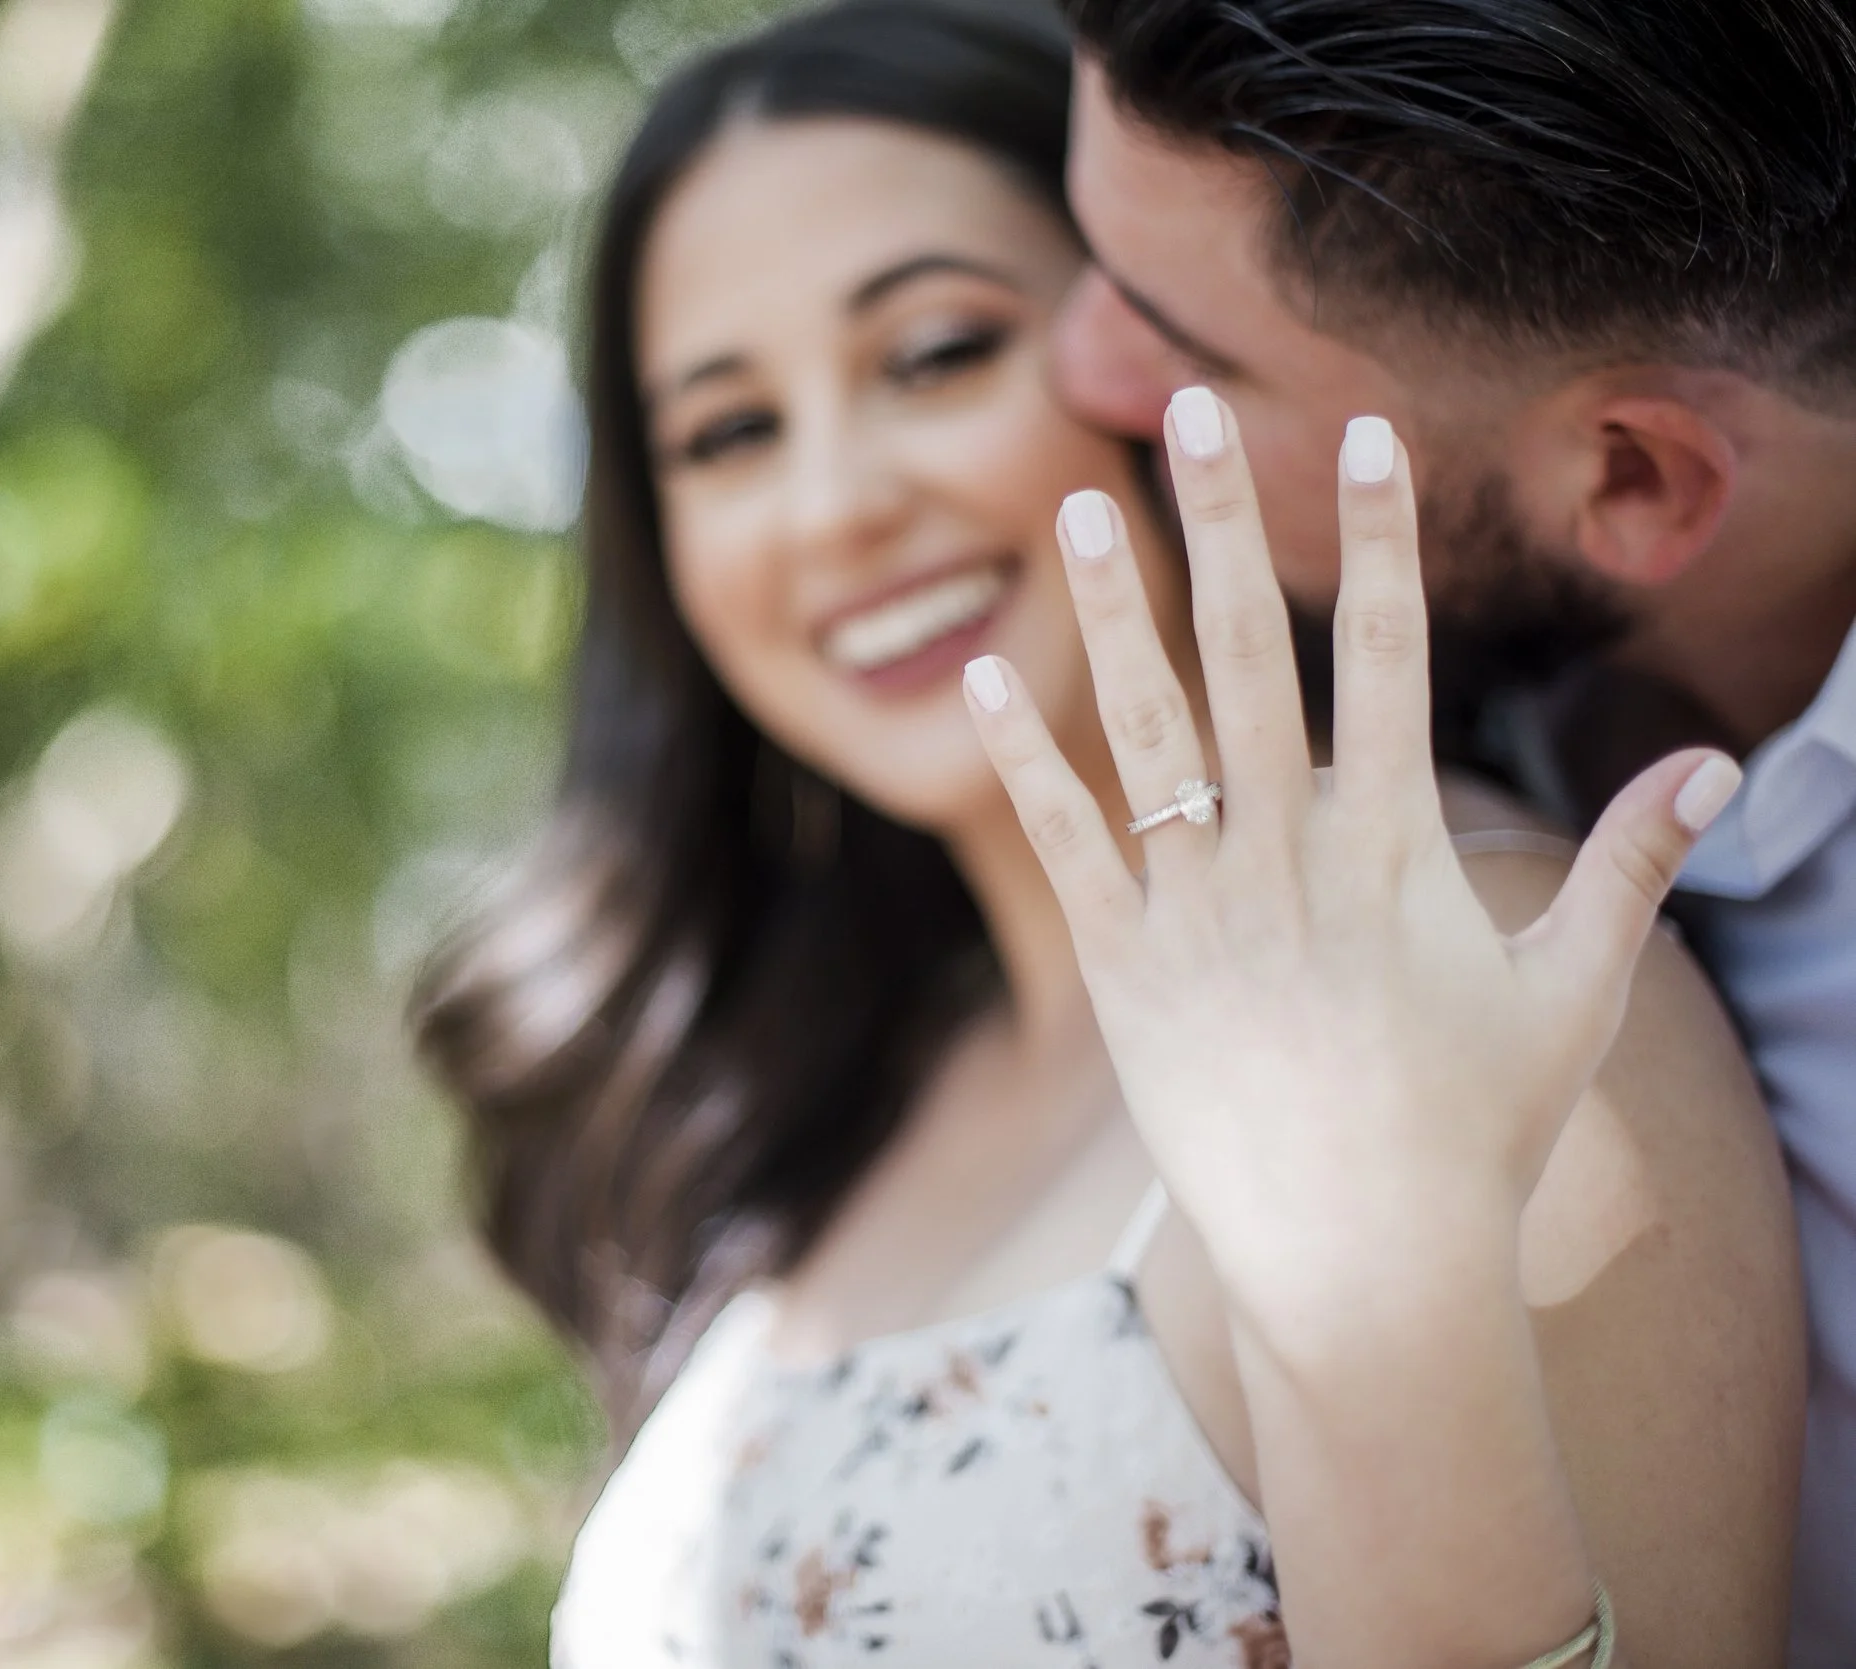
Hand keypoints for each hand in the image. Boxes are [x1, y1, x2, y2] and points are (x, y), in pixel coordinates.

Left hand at [961, 389, 1741, 1322]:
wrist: (1366, 1263)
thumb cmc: (1478, 1131)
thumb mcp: (1573, 996)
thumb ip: (1631, 869)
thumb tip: (1716, 767)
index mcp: (1395, 847)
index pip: (1386, 656)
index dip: (1373, 538)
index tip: (1358, 434)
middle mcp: (1288, 858)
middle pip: (1250, 659)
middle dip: (1223, 525)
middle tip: (1190, 407)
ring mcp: (1196, 910)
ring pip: (1144, 731)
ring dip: (1112, 612)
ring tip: (1080, 503)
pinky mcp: (1123, 968)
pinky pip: (1063, 843)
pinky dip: (1022, 760)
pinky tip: (982, 676)